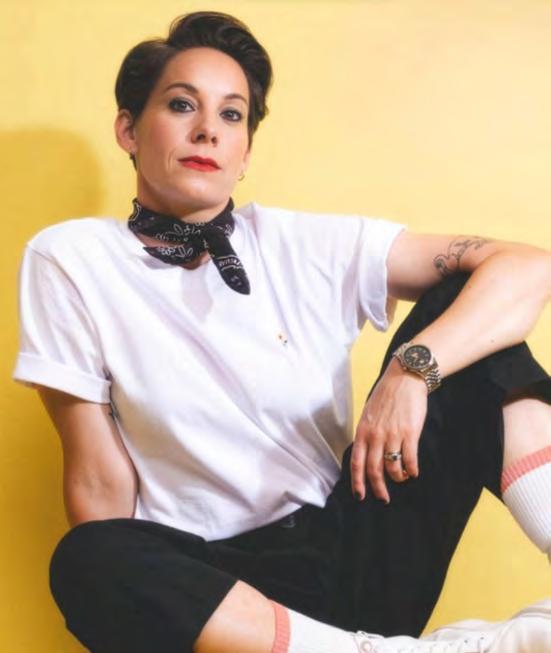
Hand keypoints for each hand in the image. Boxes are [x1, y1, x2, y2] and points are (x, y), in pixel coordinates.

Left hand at [350, 357, 428, 502]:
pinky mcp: (410, 433)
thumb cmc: (385, 396)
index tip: (360, 496)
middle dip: (378, 488)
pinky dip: (412, 470)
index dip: (357, 482)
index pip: (356, 462)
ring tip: (401, 478)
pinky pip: (410, 459)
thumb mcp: (368, 414)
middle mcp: (375, 435)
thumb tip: (365, 455)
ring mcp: (392, 435)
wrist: (404, 379)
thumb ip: (366, 434)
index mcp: (363, 431)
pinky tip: (413, 472)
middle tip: (383, 498)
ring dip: (397, 478)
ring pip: (392, 467)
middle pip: (374, 469)